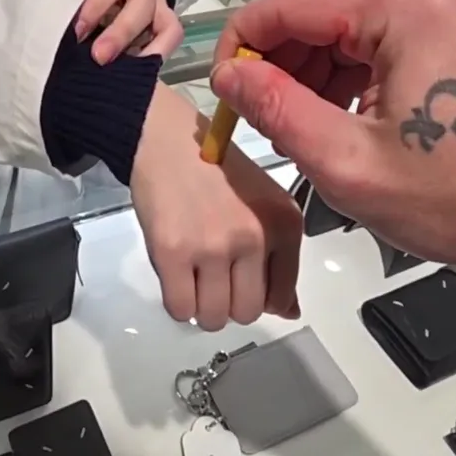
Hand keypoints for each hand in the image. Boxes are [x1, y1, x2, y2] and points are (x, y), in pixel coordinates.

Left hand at [76, 0, 183, 63]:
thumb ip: (70, 1)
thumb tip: (60, 32)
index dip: (97, 3)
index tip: (78, 30)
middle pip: (141, 1)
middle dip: (120, 32)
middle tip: (99, 57)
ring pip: (163, 20)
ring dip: (144, 49)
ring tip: (123, 70)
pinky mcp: (166, 17)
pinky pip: (172, 35)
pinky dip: (158, 53)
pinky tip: (137, 69)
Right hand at [130, 84, 302, 328]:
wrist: (166, 138)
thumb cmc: (215, 168)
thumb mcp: (264, 205)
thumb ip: (280, 259)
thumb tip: (289, 311)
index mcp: (285, 224)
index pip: (282, 296)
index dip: (258, 295)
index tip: (240, 279)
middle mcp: (255, 237)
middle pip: (247, 313)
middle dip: (228, 304)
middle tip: (214, 278)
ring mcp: (213, 246)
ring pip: (214, 317)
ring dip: (202, 307)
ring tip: (194, 277)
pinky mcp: (173, 252)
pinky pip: (180, 308)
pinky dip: (177, 303)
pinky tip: (177, 276)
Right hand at [209, 0, 455, 272]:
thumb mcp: (352, 165)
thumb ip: (277, 111)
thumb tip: (230, 76)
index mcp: (402, 4)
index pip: (287, 4)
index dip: (240, 47)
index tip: (222, 95)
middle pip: (320, 6)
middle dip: (278, 60)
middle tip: (256, 118)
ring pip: (353, 22)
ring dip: (315, 68)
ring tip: (298, 126)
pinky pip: (390, 34)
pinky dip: (356, 70)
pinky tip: (344, 116)